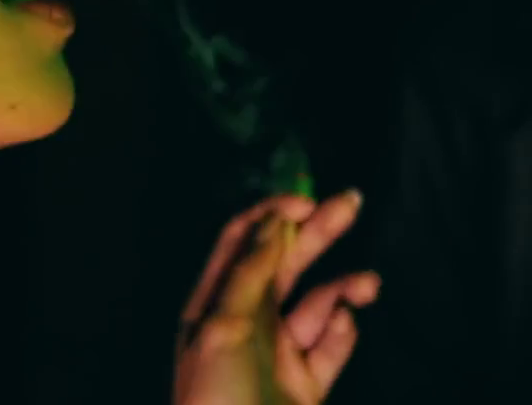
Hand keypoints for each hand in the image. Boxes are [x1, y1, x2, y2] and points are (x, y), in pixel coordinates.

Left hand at [173, 190, 381, 404]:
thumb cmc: (214, 394)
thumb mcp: (223, 325)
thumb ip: (249, 272)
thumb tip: (274, 222)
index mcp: (215, 301)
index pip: (240, 242)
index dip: (269, 216)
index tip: (303, 199)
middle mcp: (247, 320)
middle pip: (284, 264)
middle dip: (316, 233)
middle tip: (350, 202)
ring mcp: (278, 352)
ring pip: (316, 303)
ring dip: (342, 287)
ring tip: (368, 284)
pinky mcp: (306, 384)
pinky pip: (330, 347)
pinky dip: (343, 331)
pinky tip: (345, 325)